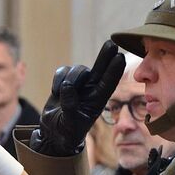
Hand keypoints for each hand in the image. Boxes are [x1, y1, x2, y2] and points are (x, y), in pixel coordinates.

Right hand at [30, 40, 125, 156]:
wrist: (54, 131)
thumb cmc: (67, 130)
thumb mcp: (70, 122)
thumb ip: (69, 105)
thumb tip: (67, 86)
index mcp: (98, 101)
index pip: (108, 83)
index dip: (115, 70)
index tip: (120, 58)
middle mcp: (91, 90)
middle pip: (100, 69)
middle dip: (105, 56)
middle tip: (112, 43)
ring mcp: (79, 84)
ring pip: (77, 70)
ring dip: (69, 79)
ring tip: (60, 92)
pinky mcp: (65, 81)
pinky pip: (63, 71)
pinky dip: (58, 79)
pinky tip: (56, 91)